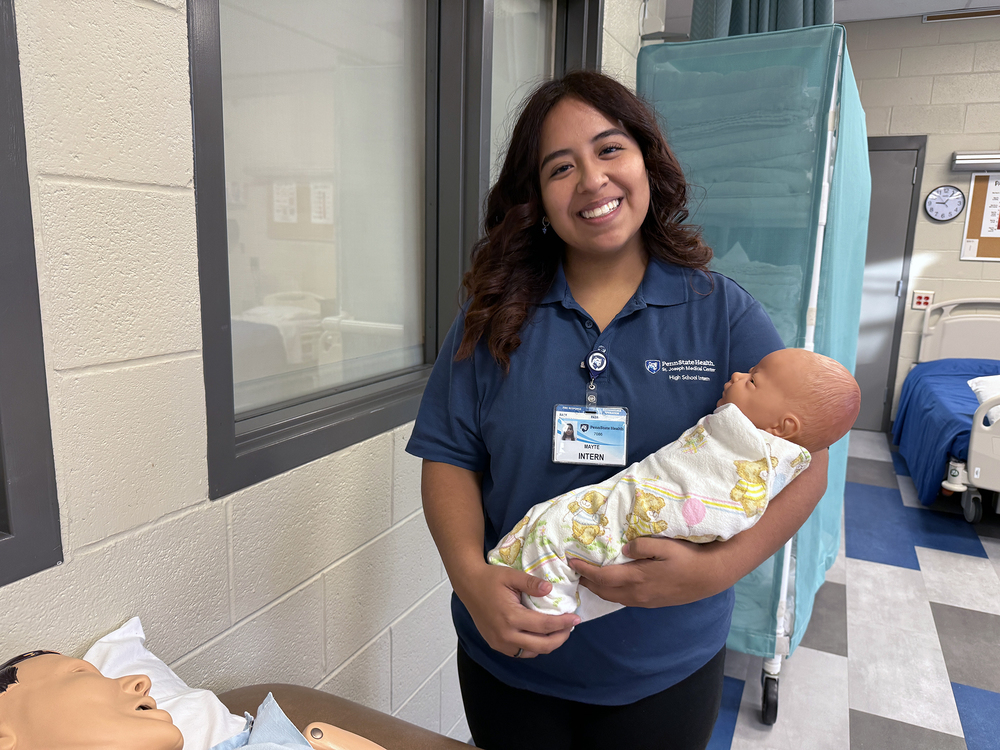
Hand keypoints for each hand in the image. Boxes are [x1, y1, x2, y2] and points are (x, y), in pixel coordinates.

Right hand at [456, 563, 579, 657]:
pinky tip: (540, 635)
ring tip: (557, 631)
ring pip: (532, 652)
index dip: (563, 623)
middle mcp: (505, 635)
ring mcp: (499, 643)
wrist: (468, 585)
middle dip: (560, 638)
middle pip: (542, 645)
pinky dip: (533, 647)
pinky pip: (520, 652)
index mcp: (510, 617)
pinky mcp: (496, 644)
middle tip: (570, 626)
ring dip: (548, 644)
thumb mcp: (512, 576)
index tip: (576, 618)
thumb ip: (532, 583)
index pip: (544, 626)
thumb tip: (550, 589)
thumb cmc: (490, 578)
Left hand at [568, 537, 729, 607]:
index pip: (603, 577)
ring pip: (614, 598)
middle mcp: (638, 594)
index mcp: (638, 579)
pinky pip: (625, 600)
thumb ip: (641, 547)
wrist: (711, 577)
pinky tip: (612, 585)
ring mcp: (645, 601)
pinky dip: (612, 593)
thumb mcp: (665, 546)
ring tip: (589, 578)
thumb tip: (623, 551)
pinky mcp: (653, 603)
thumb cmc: (688, 558)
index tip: (572, 561)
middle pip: (604, 592)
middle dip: (587, 582)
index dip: (585, 570)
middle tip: (575, 570)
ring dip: (598, 589)